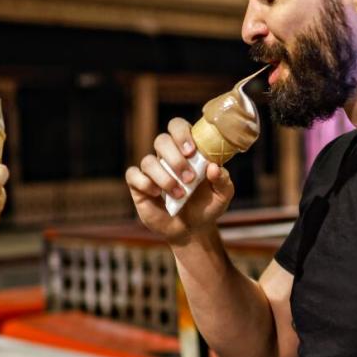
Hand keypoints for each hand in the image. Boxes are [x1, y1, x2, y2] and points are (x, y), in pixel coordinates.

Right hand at [125, 117, 234, 243]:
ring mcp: (152, 170)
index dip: (181, 133)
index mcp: (187, 150)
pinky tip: (158, 194)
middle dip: (175, 159)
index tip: (191, 152)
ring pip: (148, 160)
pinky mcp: (139, 185)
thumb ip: (223, 180)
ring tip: (179, 195)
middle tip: (189, 179)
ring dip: (165, 178)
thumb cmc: (207, 206)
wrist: (193, 229)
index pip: (178, 127)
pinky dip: (145, 183)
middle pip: (161, 140)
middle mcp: (167, 156)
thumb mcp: (222, 195)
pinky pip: (133, 175)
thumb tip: (213, 167)